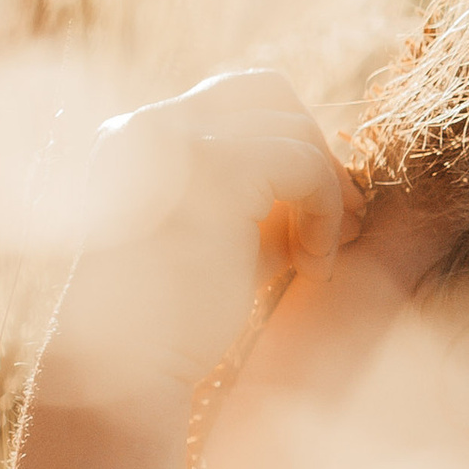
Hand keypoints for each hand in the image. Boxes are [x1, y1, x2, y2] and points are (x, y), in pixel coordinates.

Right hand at [37, 67, 364, 412]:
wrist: (126, 378)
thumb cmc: (175, 323)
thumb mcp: (222, 238)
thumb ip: (261, 195)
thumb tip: (338, 171)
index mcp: (136, 138)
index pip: (237, 98)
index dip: (290, 143)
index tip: (315, 212)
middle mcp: (144, 125)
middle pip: (267, 91)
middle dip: (315, 151)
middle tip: (342, 220)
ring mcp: (171, 140)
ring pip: (292, 127)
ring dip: (325, 191)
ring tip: (321, 254)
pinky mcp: (209, 169)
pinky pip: (302, 162)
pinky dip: (324, 211)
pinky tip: (312, 267)